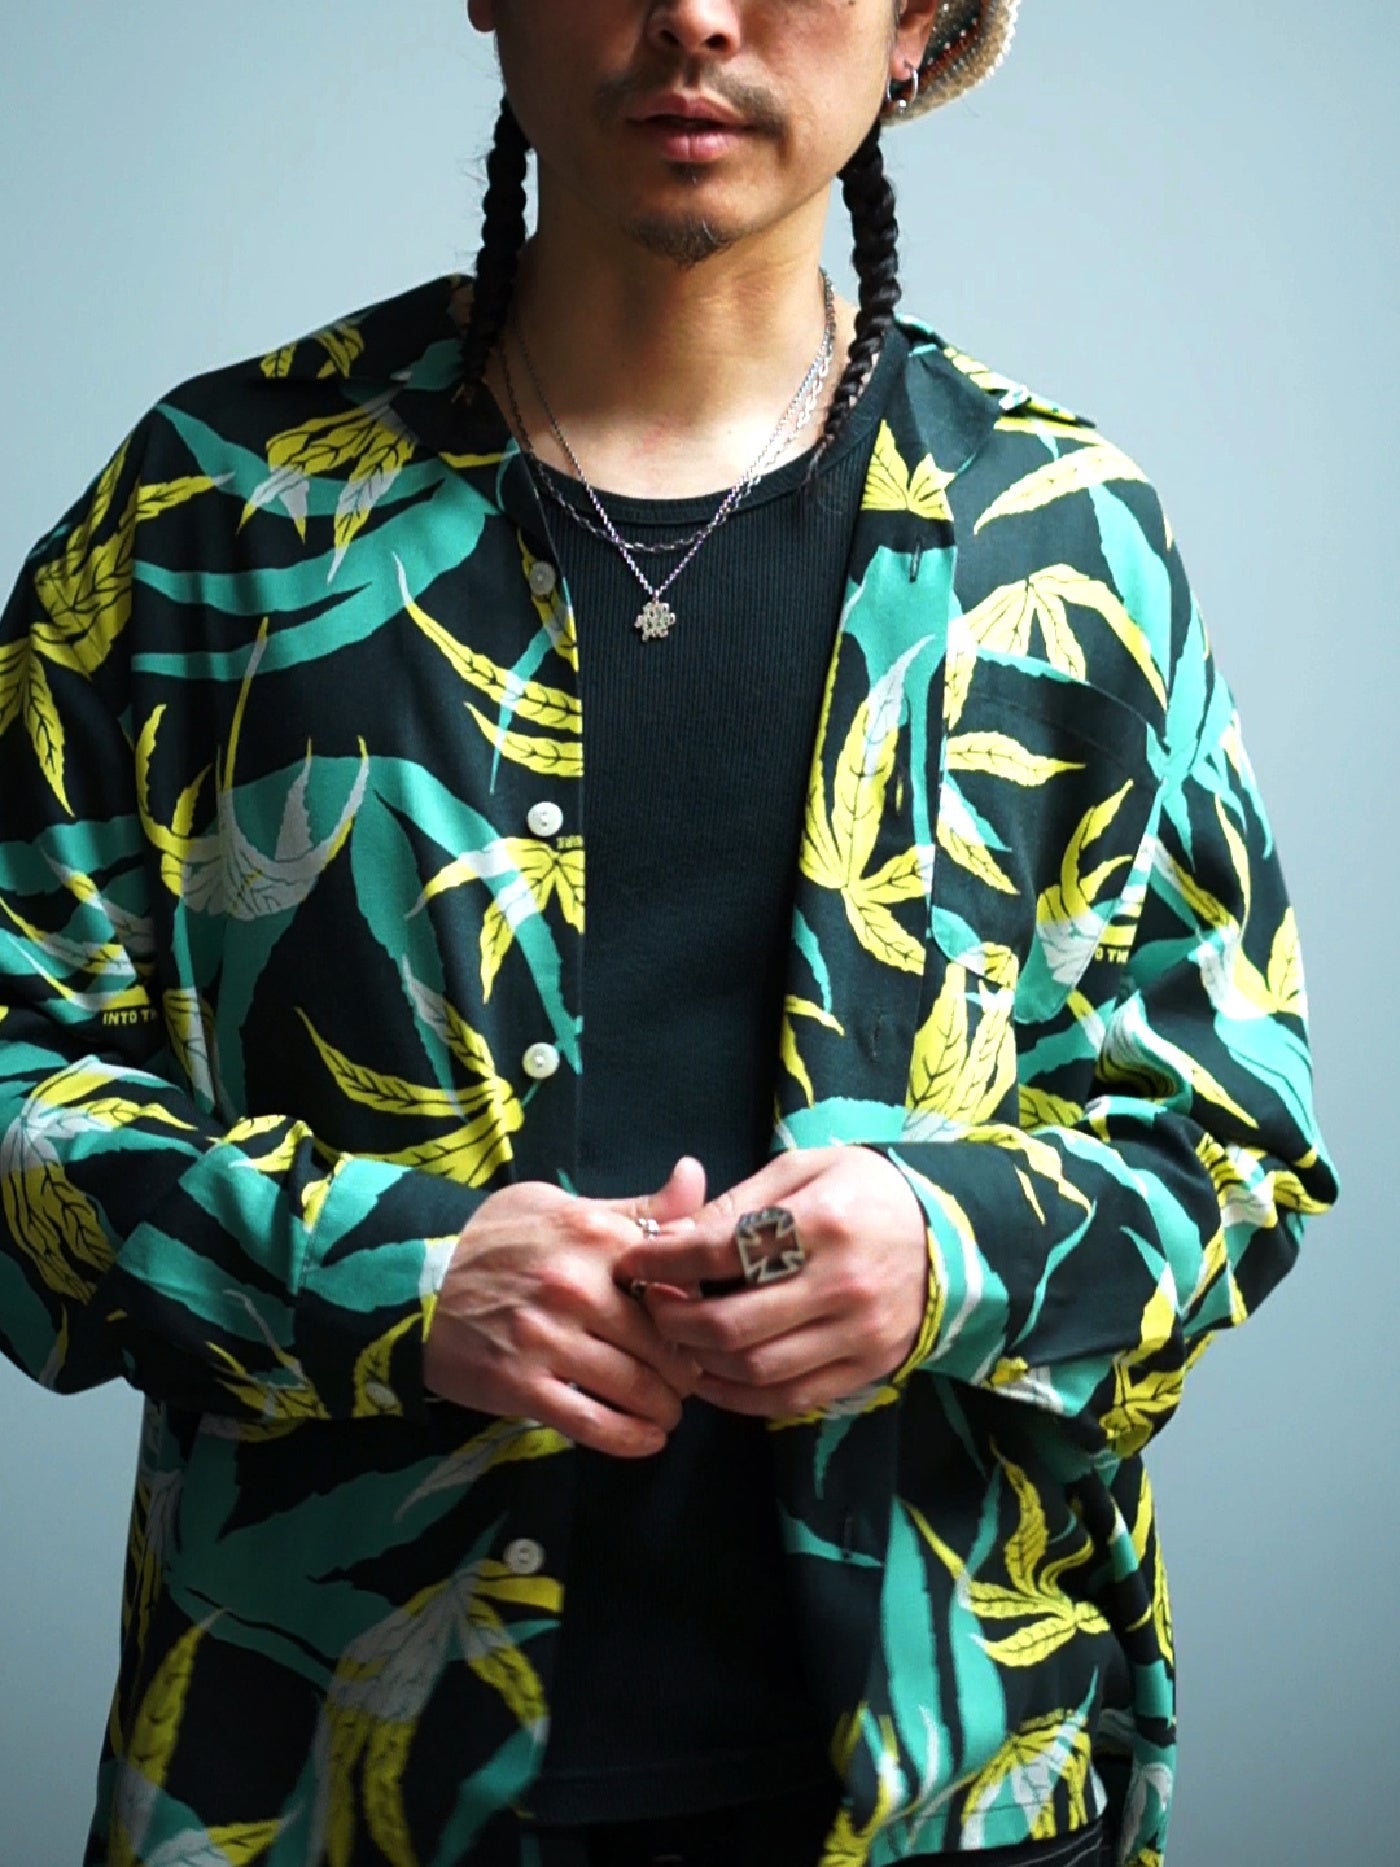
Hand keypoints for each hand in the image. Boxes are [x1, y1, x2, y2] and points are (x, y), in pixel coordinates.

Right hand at [424, 1158, 707, 1457]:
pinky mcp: (518, 1384)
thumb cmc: (494, 1237)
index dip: (696, 1312)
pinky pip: (591, 1422)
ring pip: (634, 1387)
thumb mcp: (563, 1205)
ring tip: (669, 1412)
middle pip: (662, 1342)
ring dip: (664, 1408)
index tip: (698, 1329)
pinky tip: (648, 1440)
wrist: (408, 1276)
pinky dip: (630, 1439)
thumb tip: (696, 1177)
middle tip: (689, 1382)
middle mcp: (574, 1286)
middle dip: (685, 1371)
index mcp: (592, 1236)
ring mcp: (545, 1338)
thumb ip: (635, 1206)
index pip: (676, 1282)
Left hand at [611, 1148, 927, 1417]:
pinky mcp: (869, 1368)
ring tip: (678, 1340)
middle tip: (649, 1307)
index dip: (666, 1261)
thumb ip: (735, 1205)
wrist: (950, 1232)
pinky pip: (792, 1398)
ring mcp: (859, 1334)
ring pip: (758, 1369)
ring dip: (702, 1362)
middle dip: (675, 1321)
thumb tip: (668, 1238)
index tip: (633, 1262)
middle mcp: (843, 1284)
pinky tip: (712, 1376)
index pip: (723, 1251)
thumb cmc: (863, 1191)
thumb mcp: (802, 1171)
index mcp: (823, 1222)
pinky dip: (741, 1397)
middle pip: (733, 1323)